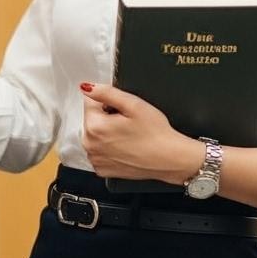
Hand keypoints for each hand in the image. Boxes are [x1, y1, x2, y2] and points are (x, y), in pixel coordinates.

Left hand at [79, 82, 204, 183]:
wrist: (169, 159)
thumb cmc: (156, 134)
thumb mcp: (134, 104)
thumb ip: (107, 92)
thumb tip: (87, 88)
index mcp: (94, 127)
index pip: (90, 101)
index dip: (108, 102)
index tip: (123, 111)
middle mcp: (90, 145)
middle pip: (91, 119)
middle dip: (106, 117)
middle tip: (128, 123)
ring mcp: (96, 159)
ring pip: (95, 136)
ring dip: (107, 133)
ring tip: (128, 136)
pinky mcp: (102, 170)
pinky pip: (99, 152)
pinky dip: (109, 148)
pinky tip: (125, 147)